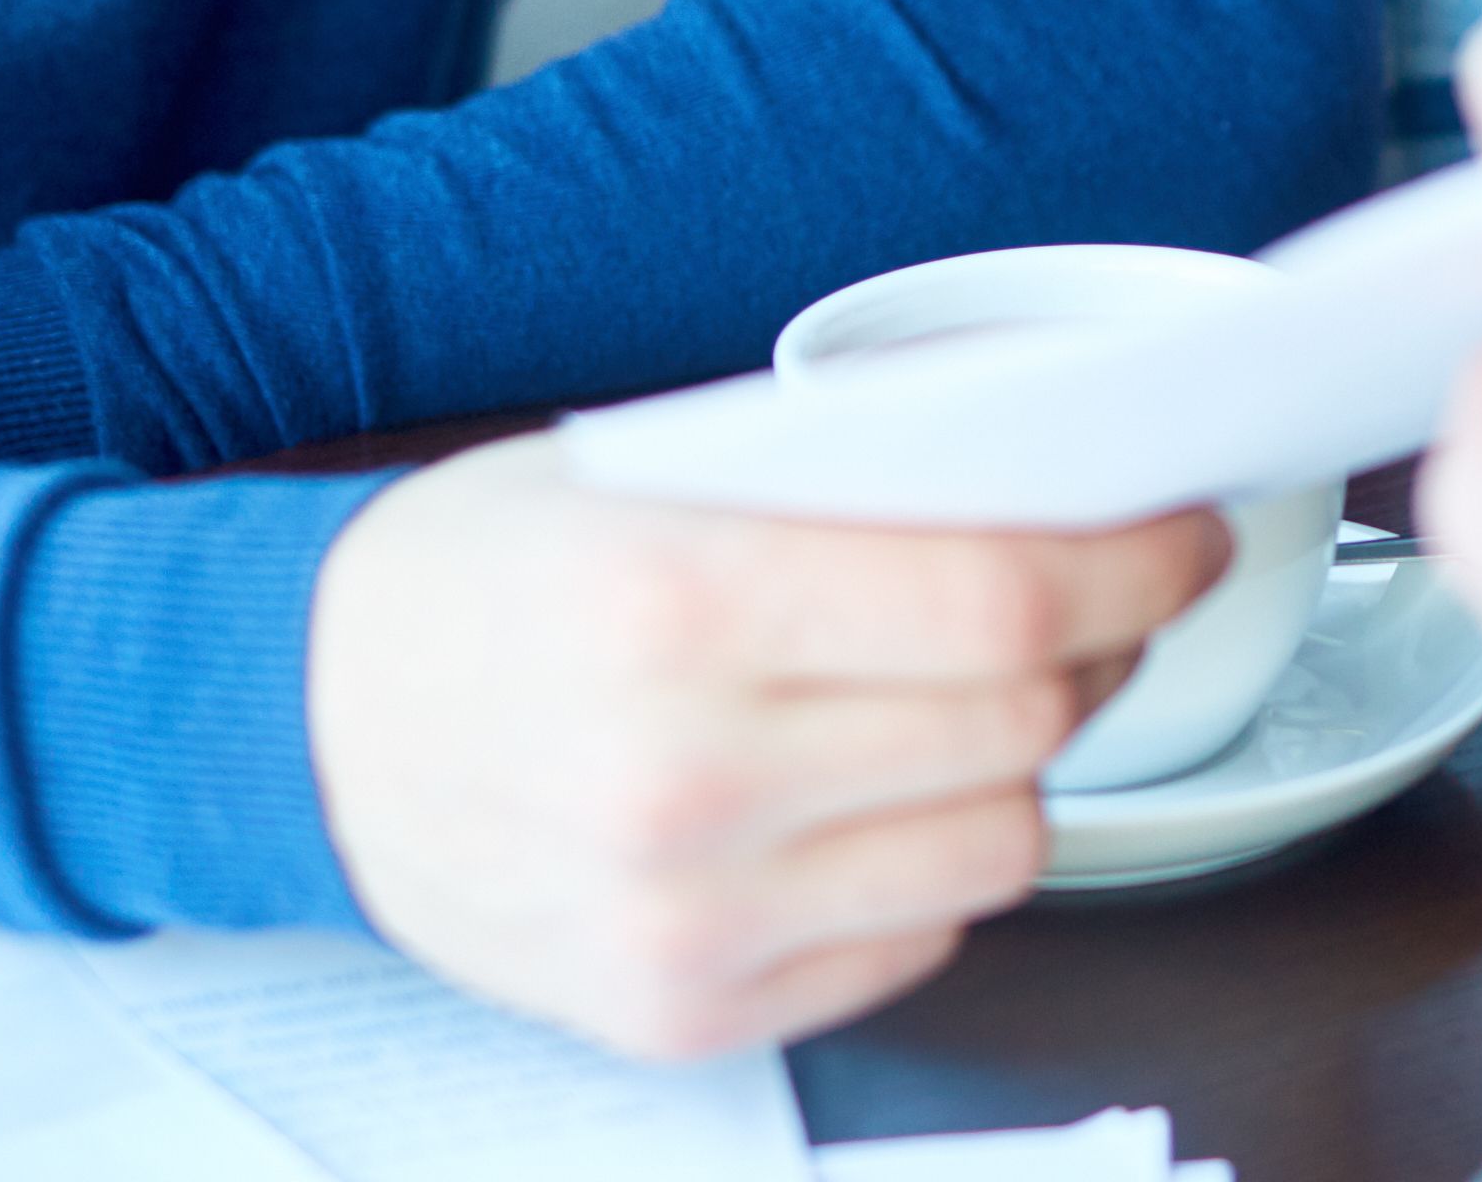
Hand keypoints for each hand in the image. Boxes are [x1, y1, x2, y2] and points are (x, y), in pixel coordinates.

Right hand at [306, 431, 1224, 1055]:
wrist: (300, 729)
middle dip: (1104, 643)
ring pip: (998, 842)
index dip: (1134, 560)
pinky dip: (932, 859)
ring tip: (975, 695)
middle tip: (1106, 594)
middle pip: (1019, 717)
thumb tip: (1071, 482)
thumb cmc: (488, 577)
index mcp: (674, 603)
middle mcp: (679, 775)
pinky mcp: (680, 1013)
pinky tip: (874, 792)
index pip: (1003, 598)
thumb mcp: (649, 469)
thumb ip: (849, 483)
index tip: (1181, 529)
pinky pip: (914, 938)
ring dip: (1022, 760)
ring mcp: (681, 916)